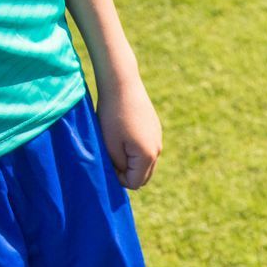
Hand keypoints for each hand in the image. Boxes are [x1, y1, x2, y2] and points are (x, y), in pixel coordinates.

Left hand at [96, 71, 162, 189]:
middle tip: (111, 156)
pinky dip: (136, 149)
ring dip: (132, 161)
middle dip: (128, 172)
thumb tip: (124, 176)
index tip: (108, 162)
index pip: (134, 183)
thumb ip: (118, 167)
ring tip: (117, 144)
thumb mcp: (110, 146)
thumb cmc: (111, 116)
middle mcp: (157, 150)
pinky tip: (124, 133)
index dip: (119, 178)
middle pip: (143, 176)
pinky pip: (147, 149)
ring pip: (146, 163)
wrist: (122, 84)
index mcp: (147, 156)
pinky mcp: (155, 129)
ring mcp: (158, 139)